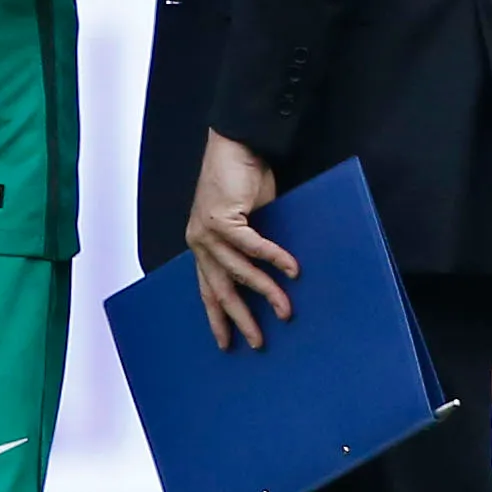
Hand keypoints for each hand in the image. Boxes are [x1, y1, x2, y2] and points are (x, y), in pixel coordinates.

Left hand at [184, 129, 299, 350]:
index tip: (226, 343)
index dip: (217, 317)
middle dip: (239, 319)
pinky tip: (292, 271)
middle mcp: (199, 241)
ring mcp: (207, 230)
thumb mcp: (246, 225)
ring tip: (285, 310)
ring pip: (237, 272)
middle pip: (219, 289)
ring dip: (265, 293)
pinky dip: (273, 259)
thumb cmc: (243, 186)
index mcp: (202, 246)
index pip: (207, 289)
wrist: (236, 148)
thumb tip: (272, 280)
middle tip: (257, 343)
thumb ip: (249, 251)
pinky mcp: (221, 218)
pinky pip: (251, 246)